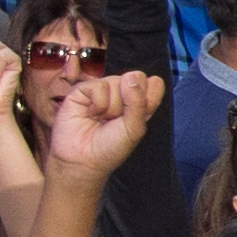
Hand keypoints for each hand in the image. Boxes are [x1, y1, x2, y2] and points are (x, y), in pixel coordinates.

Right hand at [43, 72, 167, 179]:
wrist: (83, 160)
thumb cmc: (110, 147)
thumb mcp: (134, 128)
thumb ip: (139, 102)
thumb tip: (132, 76)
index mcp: (139, 101)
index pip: (154, 83)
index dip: (149, 95)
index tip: (141, 114)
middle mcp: (121, 93)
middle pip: (135, 78)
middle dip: (129, 101)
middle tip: (117, 120)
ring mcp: (102, 90)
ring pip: (116, 81)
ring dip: (112, 106)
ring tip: (102, 119)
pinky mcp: (82, 90)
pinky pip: (98, 85)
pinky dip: (98, 103)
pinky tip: (91, 114)